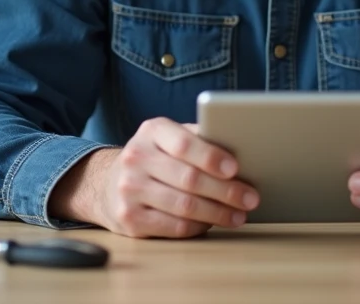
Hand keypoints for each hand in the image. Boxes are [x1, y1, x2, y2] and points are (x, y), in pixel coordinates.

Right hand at [50, 117, 259, 238]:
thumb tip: (242, 150)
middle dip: (226, 191)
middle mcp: (136, 158)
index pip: (183, 143)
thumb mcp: (169, 138)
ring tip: (239, 215)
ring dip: (218, 213)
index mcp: (151, 131)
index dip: (211, 157)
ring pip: (184, 206)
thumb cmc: (155, 158)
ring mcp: (129, 190)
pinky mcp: (130, 219)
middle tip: (250, 198)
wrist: (108, 184)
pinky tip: (213, 224)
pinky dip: (199, 227)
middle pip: (189, 179)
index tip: (236, 168)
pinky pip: (173, 227)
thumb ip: (198, 139)